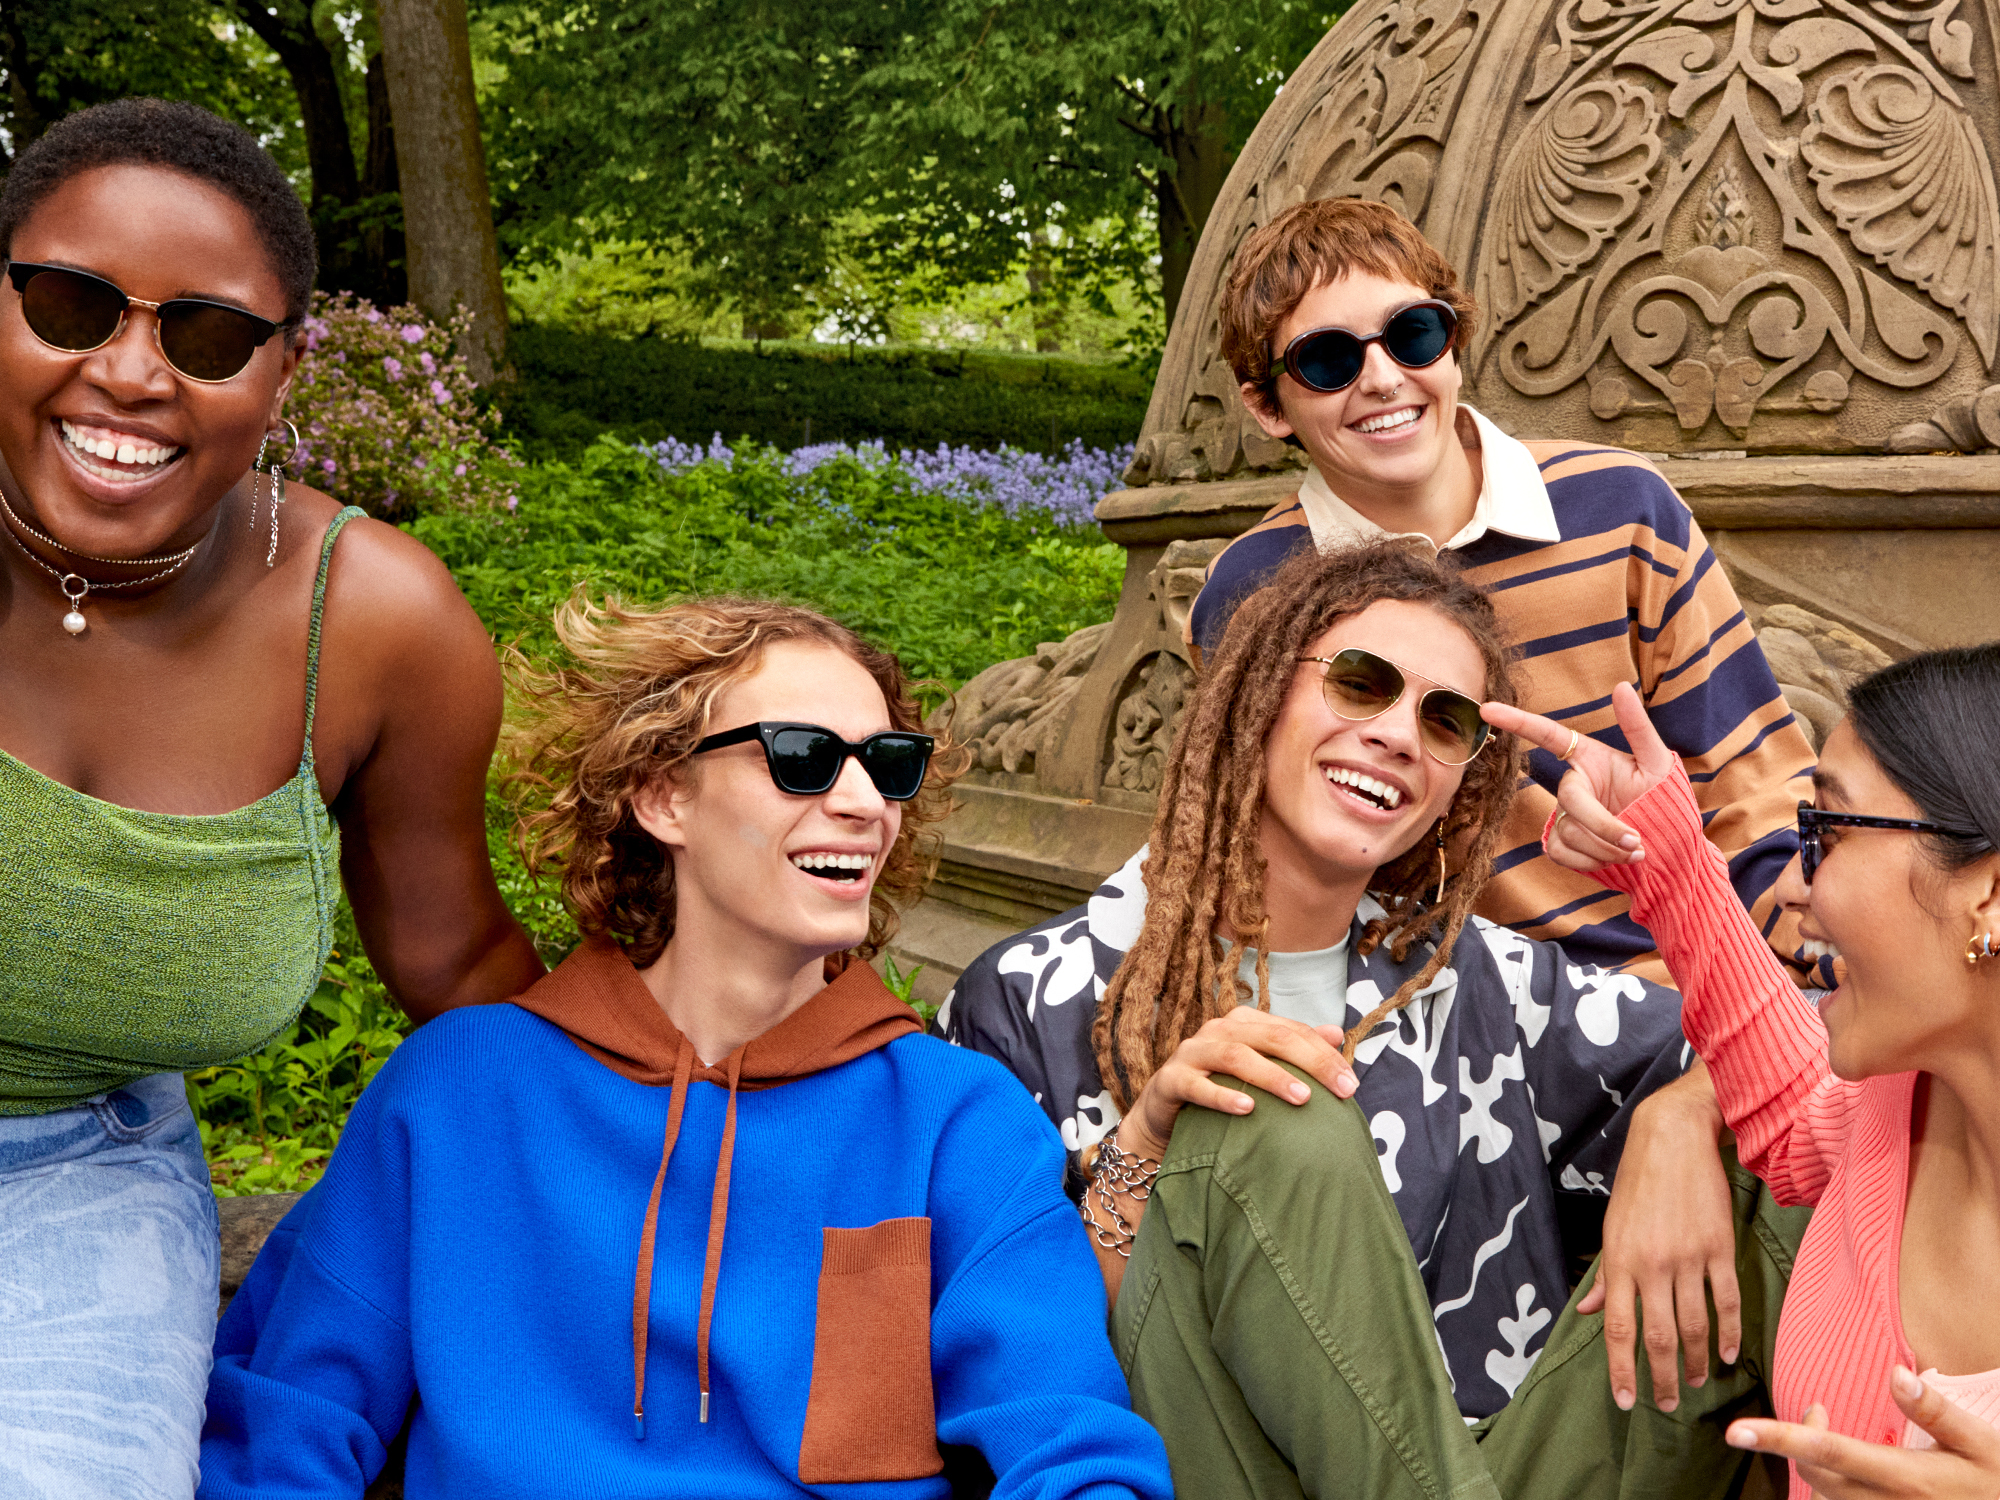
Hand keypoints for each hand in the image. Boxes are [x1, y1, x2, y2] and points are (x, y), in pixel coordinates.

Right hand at [1117, 1007, 1356, 1158]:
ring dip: (1272, 1076)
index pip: (1292, 1030)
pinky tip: (1247, 1109)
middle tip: (1342, 1090)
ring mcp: (1192, 1052)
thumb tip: (1337, 1032)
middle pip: (1271, 1037)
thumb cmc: (1219, 1089)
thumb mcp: (1259, 1069)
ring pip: (1236, 1055)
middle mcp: (1218, 1030)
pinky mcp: (1171, 1079)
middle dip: (1311, 1062)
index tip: (1351, 1083)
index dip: (1325, 1053)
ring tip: (1302, 1097)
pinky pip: (1197, 1086)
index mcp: (1243, 1023)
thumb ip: (1294, 1049)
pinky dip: (1223, 1096)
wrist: (1164, 1116)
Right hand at [1481, 681, 1676, 872]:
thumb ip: (1638, 727)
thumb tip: (1620, 686)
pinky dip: (1591, 862)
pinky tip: (1615, 861)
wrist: (1669, 848)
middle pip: (1569, 799)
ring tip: (1636, 851)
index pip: (1547, 735)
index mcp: (1588, 758)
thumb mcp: (1658, 762)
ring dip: (1606, 847)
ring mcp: (1564, 815)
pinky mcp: (1562, 844)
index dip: (1516, 721)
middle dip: (1604, 824)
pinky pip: (1561, 852)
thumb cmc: (1664, 801)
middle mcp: (1573, 785)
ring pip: (1569, 830)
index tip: (1487, 709)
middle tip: (1636, 840)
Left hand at [1578, 1061, 1737, 1411]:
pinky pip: (1727, 1301)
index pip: (1617, 1328)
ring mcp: (1688, 1257)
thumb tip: (1588, 1311)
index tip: (1626, 1400)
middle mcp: (1652, 1264)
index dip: (1621, 1369)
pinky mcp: (1719, 1247)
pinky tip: (1729, 1355)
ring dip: (1697, 1362)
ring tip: (1697, 1382)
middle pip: (1659, 1337)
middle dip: (1662, 1378)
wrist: (1673, 1138)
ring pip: (1695, 1326)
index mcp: (1620, 1260)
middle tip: (1667, 1404)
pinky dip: (1730, 1333)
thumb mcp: (1610, 1227)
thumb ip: (1604, 1274)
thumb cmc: (1636, 1183)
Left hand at [1726, 1367, 1999, 1497]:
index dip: (1779, 1438)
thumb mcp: (1980, 1443)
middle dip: (1798, 1440)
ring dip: (1814, 1463)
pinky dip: (1832, 1484)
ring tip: (1824, 1433)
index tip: (1736, 1430)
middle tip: (1817, 1412)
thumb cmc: (1997, 1482)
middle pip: (1814, 1474)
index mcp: (1907, 1477)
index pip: (1828, 1452)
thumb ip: (1935, 1411)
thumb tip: (1895, 1372)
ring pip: (1825, 1494)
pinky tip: (1845, 1468)